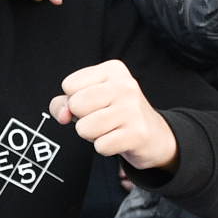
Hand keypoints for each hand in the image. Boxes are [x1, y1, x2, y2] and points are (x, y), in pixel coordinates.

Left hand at [51, 59, 177, 169]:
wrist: (154, 135)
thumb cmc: (114, 114)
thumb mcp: (88, 100)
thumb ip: (63, 103)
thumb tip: (63, 116)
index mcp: (112, 69)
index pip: (69, 85)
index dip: (75, 100)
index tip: (95, 103)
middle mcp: (125, 85)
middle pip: (75, 105)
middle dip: (82, 118)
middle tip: (102, 118)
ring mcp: (133, 109)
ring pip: (84, 128)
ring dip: (92, 135)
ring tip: (110, 129)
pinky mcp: (137, 133)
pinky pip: (100, 146)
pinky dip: (105, 147)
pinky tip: (119, 139)